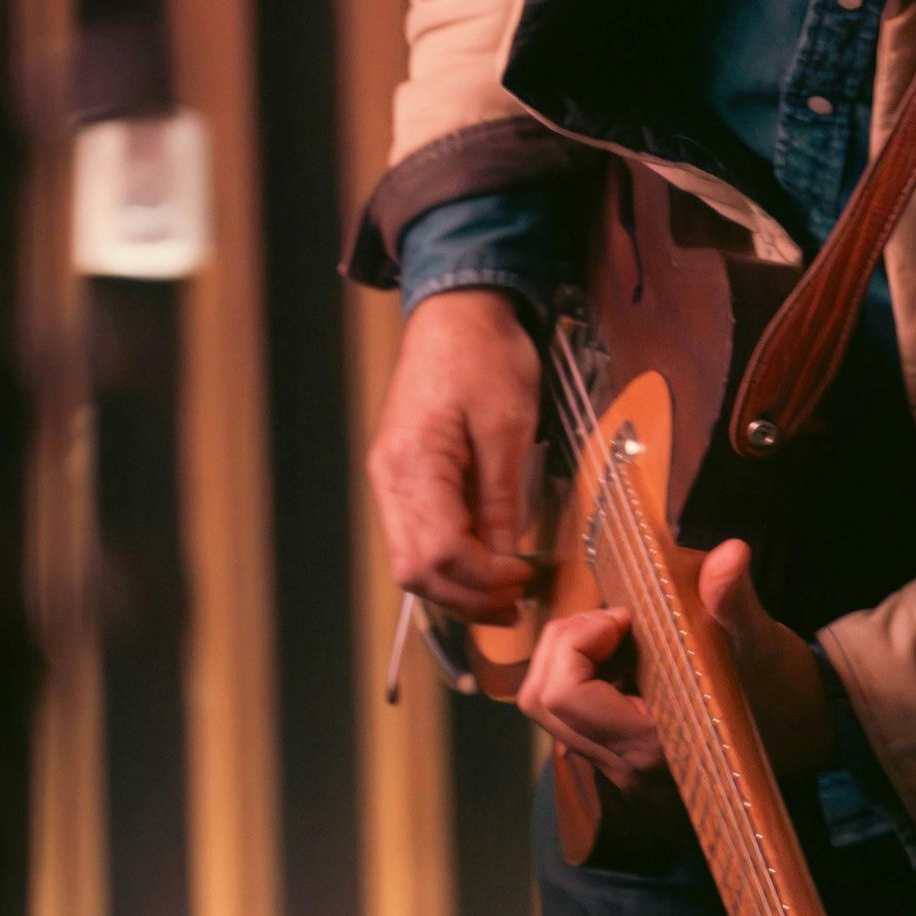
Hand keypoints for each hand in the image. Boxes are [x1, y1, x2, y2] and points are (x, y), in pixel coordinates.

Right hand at [368, 289, 541, 623]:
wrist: (457, 311)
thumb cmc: (486, 356)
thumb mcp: (508, 425)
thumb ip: (502, 498)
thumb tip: (508, 559)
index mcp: (412, 464)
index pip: (441, 551)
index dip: (485, 578)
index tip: (527, 578)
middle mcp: (388, 479)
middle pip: (415, 569)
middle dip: (466, 598)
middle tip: (517, 604)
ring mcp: (388, 479)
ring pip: (409, 561)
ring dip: (455, 588)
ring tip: (503, 595)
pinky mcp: (398, 476)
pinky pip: (413, 538)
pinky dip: (446, 563)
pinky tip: (482, 566)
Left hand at [517, 538, 830, 786]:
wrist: (808, 731)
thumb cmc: (783, 688)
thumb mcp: (762, 642)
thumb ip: (734, 602)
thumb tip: (731, 553)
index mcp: (652, 743)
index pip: (563, 693)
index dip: (579, 641)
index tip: (625, 616)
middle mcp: (626, 767)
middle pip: (541, 699)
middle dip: (565, 645)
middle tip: (615, 621)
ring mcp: (620, 768)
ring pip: (549, 708)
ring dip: (570, 659)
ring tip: (621, 637)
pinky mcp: (619, 760)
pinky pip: (571, 715)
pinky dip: (584, 676)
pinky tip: (627, 659)